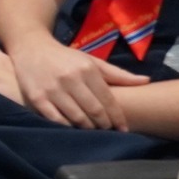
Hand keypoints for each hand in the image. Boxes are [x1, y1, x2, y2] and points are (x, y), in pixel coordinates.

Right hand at [8, 35, 148, 128]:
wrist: (31, 47)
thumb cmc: (65, 57)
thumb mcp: (91, 61)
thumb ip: (118, 74)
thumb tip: (146, 81)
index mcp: (87, 69)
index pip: (107, 99)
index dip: (117, 117)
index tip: (124, 128)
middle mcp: (70, 78)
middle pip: (94, 110)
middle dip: (104, 124)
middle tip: (108, 131)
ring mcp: (52, 89)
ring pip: (76, 117)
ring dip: (87, 128)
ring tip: (92, 131)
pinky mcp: (37, 98)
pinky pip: (56, 119)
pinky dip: (67, 127)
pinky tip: (72, 129)